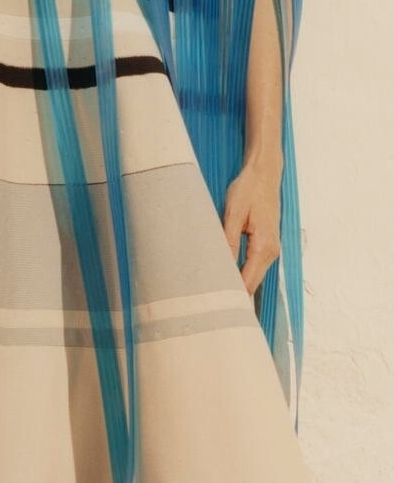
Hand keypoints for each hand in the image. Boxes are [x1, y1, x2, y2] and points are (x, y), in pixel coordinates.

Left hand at [222, 155, 282, 293]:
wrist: (264, 174)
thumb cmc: (248, 190)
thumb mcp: (233, 213)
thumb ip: (228, 240)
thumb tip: (221, 266)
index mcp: (264, 247)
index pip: (248, 282)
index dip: (233, 297)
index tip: (216, 308)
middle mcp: (271, 252)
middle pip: (252, 283)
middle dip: (233, 295)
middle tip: (210, 306)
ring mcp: (270, 249)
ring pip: (253, 276)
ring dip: (236, 284)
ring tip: (214, 294)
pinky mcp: (265, 244)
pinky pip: (253, 266)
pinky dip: (241, 273)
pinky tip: (224, 275)